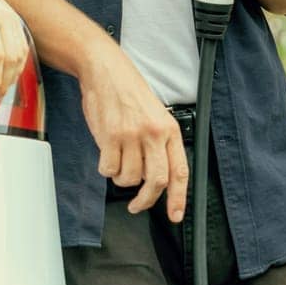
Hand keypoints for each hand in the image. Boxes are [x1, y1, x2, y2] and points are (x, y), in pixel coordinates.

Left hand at [0, 0, 29, 104]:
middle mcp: (5, 17)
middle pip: (13, 57)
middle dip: (6, 81)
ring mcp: (13, 18)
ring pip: (21, 53)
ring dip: (14, 75)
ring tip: (2, 90)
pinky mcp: (16, 20)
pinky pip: (23, 46)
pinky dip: (19, 63)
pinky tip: (9, 74)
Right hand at [78, 38, 189, 221]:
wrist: (105, 69)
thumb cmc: (127, 91)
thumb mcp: (154, 114)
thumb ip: (158, 144)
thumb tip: (155, 178)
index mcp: (169, 129)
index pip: (180, 171)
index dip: (179, 198)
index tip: (175, 215)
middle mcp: (153, 133)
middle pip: (157, 181)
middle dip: (146, 200)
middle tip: (137, 205)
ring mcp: (132, 134)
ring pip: (129, 177)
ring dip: (121, 178)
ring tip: (118, 162)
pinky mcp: (110, 135)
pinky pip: (108, 169)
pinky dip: (106, 169)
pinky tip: (106, 155)